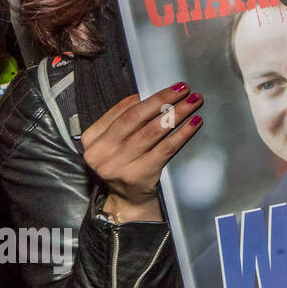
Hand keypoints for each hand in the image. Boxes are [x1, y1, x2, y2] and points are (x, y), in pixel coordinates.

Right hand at [82, 83, 204, 222]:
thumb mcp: (114, 142)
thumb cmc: (124, 163)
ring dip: (176, 113)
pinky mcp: (139, 175)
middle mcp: (101, 152)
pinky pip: (165, 149)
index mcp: (92, 138)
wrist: (127, 199)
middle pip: (136, 118)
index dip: (148, 97)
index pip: (122, 111)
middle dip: (163, 100)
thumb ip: (124, 119)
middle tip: (184, 89)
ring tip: (193, 102)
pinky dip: (182, 134)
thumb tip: (145, 95)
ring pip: (152, 131)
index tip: (171, 88)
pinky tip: (194, 123)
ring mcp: (119, 165)